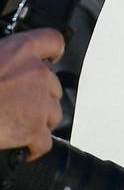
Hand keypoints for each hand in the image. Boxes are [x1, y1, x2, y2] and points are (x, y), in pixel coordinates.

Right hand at [0, 28, 65, 158]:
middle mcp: (37, 73)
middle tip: (17, 105)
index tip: (52, 58)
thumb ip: (3, 60)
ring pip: (53, 114)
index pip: (52, 41)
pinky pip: (44, 141)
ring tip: (15, 124)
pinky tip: (24, 148)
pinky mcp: (34, 128)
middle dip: (39, 97)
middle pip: (53, 86)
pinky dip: (34, 147)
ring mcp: (39, 101)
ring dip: (39, 121)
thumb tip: (5, 70)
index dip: (53, 51)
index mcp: (20, 50)